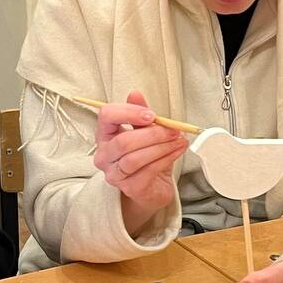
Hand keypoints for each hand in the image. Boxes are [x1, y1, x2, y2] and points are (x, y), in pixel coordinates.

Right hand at [93, 90, 187, 233]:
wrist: (152, 188)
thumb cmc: (147, 158)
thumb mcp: (144, 132)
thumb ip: (140, 114)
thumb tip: (135, 94)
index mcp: (104, 135)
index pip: (107, 116)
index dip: (129, 113)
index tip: (151, 115)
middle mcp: (104, 155)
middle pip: (123, 141)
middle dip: (152, 134)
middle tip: (173, 130)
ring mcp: (114, 174)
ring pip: (135, 158)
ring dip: (161, 147)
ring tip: (178, 140)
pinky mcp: (130, 188)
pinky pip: (148, 171)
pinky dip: (166, 158)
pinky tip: (177, 151)